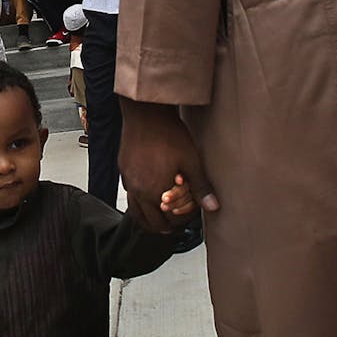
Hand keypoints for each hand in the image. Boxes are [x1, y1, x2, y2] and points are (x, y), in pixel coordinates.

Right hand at [118, 99, 219, 231]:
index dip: (184, 220)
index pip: (170, 219)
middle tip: (178, 220)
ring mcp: (128, 181)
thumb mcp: (191, 161)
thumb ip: (201, 187)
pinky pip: (130, 196)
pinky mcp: (123, 171)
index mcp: (155, 192)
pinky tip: (149, 196)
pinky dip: (140, 203)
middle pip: (152, 222)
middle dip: (167, 224)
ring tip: (162, 218)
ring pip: (136, 213)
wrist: (147, 113)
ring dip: (150, 218)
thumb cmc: (169, 134)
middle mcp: (138, 191)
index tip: (192, 213)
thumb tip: (213, 207)